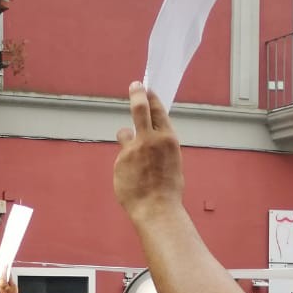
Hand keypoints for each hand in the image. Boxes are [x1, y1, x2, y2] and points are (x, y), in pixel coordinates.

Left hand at [113, 82, 183, 221]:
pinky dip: (125, 162)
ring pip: (125, 133)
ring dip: (126, 138)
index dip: (151, 97)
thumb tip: (152, 140)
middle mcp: (150, 139)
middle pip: (140, 108)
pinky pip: (121, 155)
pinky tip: (132, 178)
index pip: (158, 110)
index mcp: (168, 139)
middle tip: (135, 85)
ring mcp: (133, 149)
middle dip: (137, 94)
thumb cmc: (167, 188)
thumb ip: (160, 147)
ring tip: (134, 158)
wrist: (156, 207)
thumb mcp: (172, 161)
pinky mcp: (120, 160)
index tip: (146, 88)